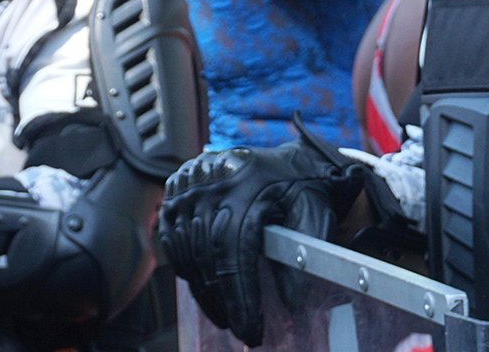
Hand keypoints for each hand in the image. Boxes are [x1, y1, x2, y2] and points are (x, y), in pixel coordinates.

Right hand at [159, 133, 368, 346]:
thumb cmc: (301, 186)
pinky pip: (174, 241)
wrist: (283, 158)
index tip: (249, 327)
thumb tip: (291, 301)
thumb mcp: (314, 213)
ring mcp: (189, 187)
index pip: (232, 250)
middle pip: (207, 257)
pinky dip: (188, 269)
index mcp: (246, 186)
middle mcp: (210, 184)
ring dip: (206, 292)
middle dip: (225, 301)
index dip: (239, 294)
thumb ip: (304, 254)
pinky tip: (205, 287)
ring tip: (227, 315)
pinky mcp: (176, 192)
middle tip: (243, 329)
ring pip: (189, 253)